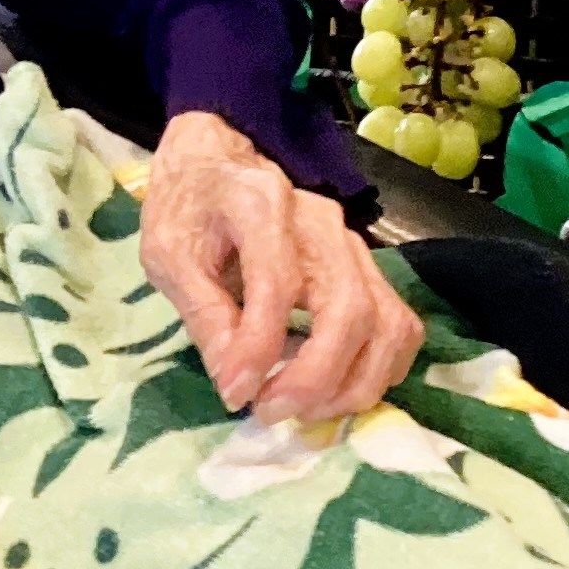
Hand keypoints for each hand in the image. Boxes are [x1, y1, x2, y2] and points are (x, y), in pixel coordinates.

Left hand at [138, 113, 425, 423]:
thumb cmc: (189, 206)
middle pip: (349, 307)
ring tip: (305, 411)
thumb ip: (202, 314)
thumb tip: (235, 384)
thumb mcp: (169, 253)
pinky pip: (400, 324)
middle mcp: (321, 222)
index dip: (260, 349)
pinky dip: (380, 368)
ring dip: (354, 382)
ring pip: (386, 321)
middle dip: (317, 376)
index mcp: (262, 205)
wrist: (220, 156)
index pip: (277, 285)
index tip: (236, 396)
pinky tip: (338, 390)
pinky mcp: (368, 266)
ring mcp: (353, 243)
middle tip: (272, 412)